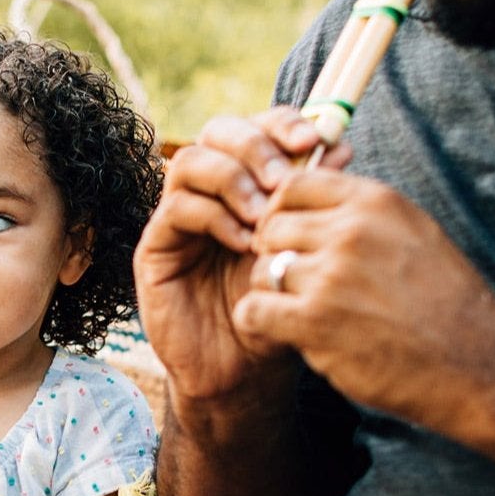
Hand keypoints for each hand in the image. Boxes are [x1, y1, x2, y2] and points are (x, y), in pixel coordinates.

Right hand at [136, 110, 352, 399]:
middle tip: (284, 178)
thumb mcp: (303, 253)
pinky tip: (243, 242)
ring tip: (265, 216)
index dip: (281, 123)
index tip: (315, 141)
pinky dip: (214, 215)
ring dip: (234, 180)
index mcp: (246, 185)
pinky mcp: (155, 248)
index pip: (255, 128)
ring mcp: (178, 218)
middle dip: (255, 145)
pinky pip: (176, 209)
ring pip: (190, 161)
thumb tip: (339, 148)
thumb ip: (315, 203)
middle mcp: (208, 193)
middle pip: (217, 131)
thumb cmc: (277, 312)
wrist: (244, 372)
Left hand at [241, 166, 494, 429]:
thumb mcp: (415, 234)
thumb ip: (364, 214)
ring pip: (260, 272)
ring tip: (304, 314)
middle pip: (270, 228)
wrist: (481, 365)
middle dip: (274, 256)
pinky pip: (252, 311)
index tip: (291, 241)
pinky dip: (259, 323)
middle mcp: (352, 231)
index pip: (292, 185)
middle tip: (296, 286)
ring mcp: (332, 276)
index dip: (280, 214)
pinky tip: (284, 333)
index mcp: (376, 201)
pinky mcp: (316, 323)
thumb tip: (310, 196)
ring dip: (273, 295)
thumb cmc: (447, 304)